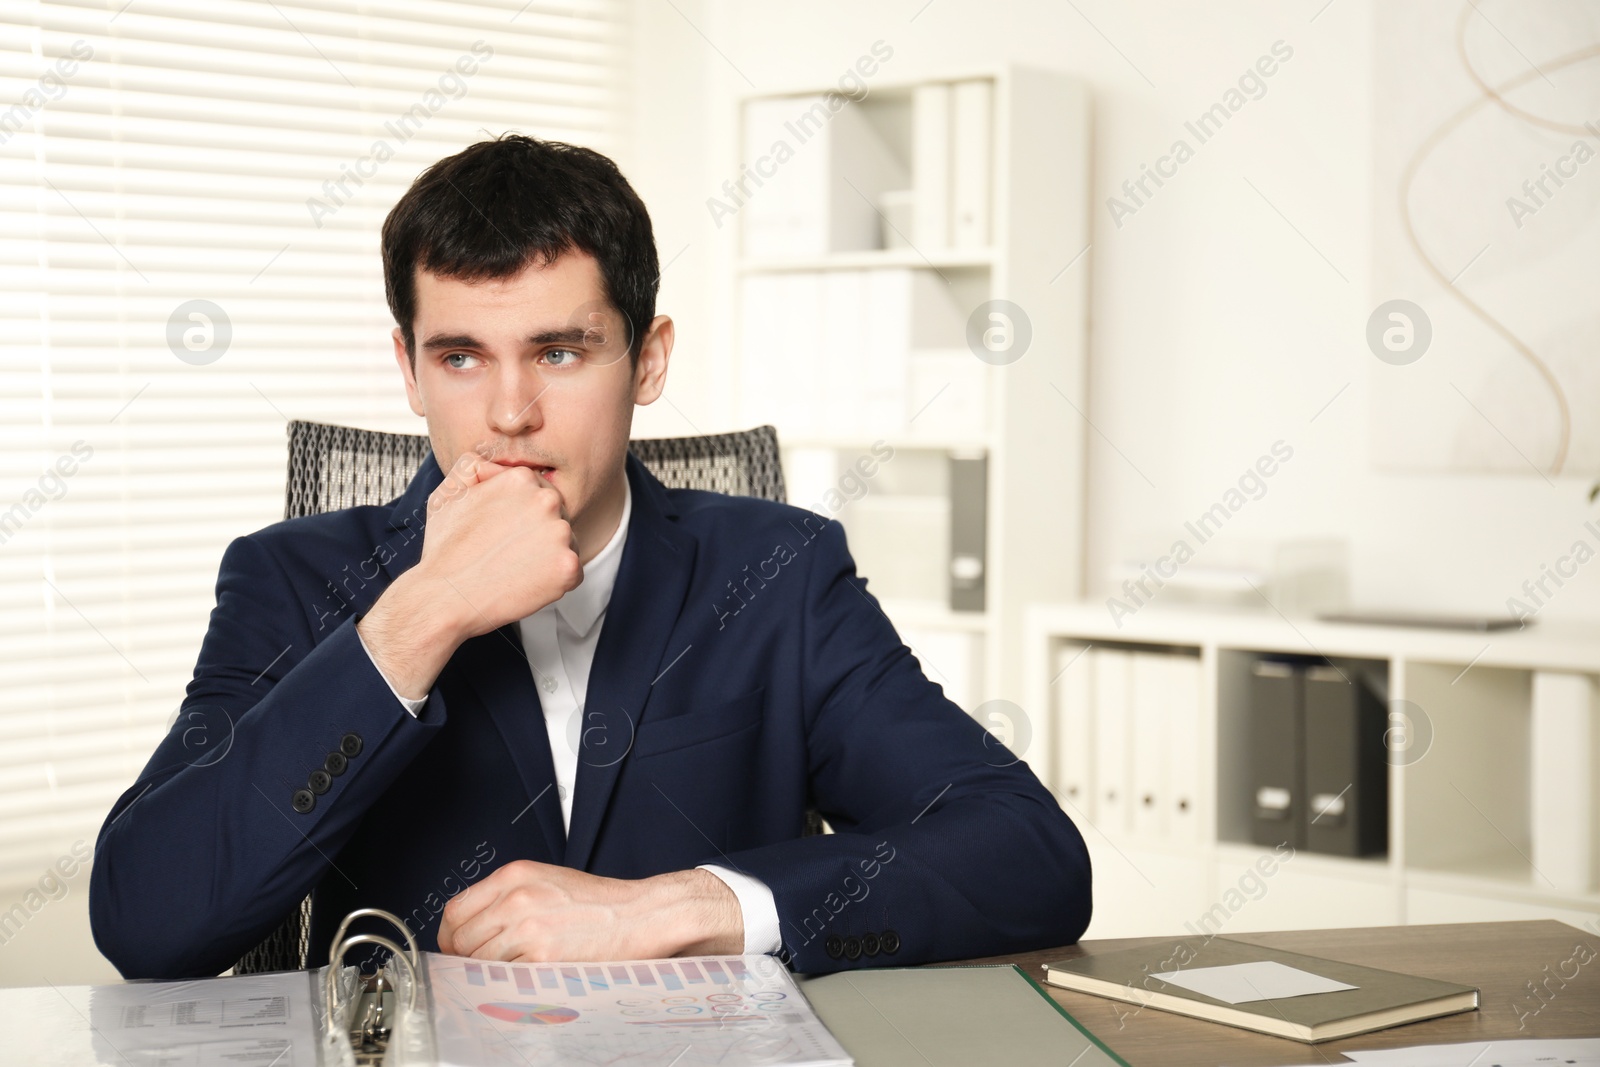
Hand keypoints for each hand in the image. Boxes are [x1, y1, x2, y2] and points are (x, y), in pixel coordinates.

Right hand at [415, 451, 582, 636]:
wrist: (444, 596)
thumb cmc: (445, 549)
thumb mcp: (449, 492)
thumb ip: (473, 467)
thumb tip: (494, 464)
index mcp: (522, 478)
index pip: (538, 493)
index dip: (521, 516)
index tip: (503, 532)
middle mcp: (547, 500)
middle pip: (556, 516)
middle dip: (538, 533)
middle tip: (507, 552)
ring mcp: (561, 533)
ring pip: (566, 544)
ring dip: (547, 556)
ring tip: (514, 567)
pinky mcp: (568, 566)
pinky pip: (572, 571)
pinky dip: (555, 581)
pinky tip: (527, 583)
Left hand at [436, 860, 742, 961]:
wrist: (641, 915)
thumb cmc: (599, 902)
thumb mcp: (547, 882)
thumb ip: (507, 899)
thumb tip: (473, 929)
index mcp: (515, 875)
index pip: (455, 911)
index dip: (452, 936)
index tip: (459, 948)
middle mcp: (516, 898)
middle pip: (461, 940)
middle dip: (468, 957)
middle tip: (489, 964)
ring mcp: (528, 929)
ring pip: (479, 962)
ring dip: (490, 972)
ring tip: (516, 970)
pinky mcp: (542, 958)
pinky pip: (504, 979)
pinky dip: (510, 984)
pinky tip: (529, 977)